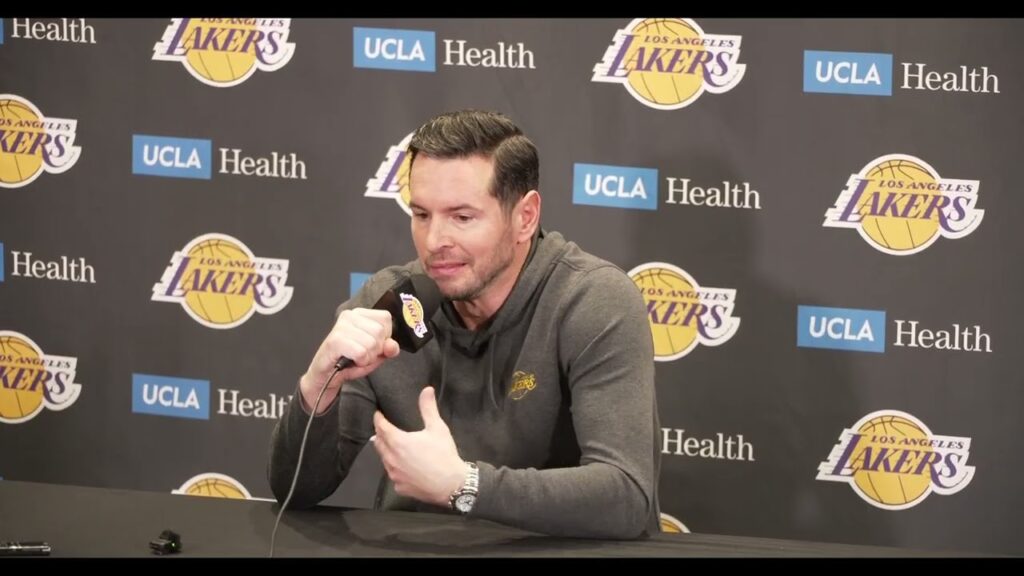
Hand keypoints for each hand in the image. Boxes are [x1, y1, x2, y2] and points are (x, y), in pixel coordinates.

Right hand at [299, 308, 399, 412]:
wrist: (326, 376)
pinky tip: (350, 361)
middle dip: (375, 350)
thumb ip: (388, 348)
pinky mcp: (335, 341)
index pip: (385, 319)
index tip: (370, 345)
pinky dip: (360, 362)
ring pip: (372, 343)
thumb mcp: (375, 354)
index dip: (384, 337)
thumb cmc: (350, 361)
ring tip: (355, 358)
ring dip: (367, 358)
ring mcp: (341, 327)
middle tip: (361, 355)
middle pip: (380, 332)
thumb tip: (392, 345)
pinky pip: (361, 352)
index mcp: (359, 314)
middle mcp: (349, 315)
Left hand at [372, 387, 465, 506]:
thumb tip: (427, 389)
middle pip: (379, 444)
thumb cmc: (443, 454)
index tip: (377, 414)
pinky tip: (401, 467)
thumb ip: (428, 408)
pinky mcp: (399, 487)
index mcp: (398, 442)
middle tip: (382, 428)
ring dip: (385, 451)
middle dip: (379, 434)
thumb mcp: (437, 428)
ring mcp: (394, 475)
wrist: (451, 484)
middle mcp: (391, 459)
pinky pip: (392, 475)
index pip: (381, 427)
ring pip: (384, 460)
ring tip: (389, 445)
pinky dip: (394, 468)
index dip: (378, 419)